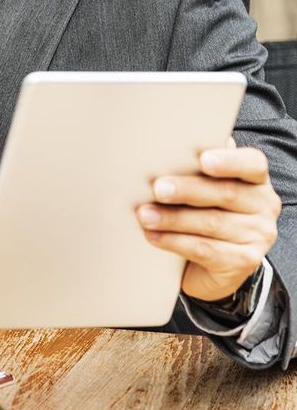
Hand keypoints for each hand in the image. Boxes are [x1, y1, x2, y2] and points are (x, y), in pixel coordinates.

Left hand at [136, 140, 280, 301]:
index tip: (203, 160)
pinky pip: (206, 250)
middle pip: (225, 193)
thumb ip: (195, 167)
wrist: (214, 261)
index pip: (252, 164)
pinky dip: (175, 242)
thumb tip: (166, 148)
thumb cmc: (204, 209)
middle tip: (157, 189)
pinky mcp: (245, 261)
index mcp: (255, 178)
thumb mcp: (203, 186)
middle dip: (186, 190)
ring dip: (173, 218)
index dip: (229, 161)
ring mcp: (258, 235)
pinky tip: (153, 236)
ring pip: (212, 223)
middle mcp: (263, 204)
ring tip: (145, 215)